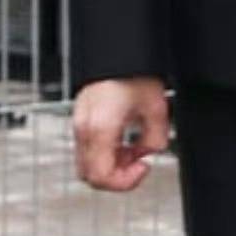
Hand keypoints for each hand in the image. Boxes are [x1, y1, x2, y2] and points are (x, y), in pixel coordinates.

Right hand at [72, 72, 169, 193]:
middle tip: (137, 163)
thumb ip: (156, 139)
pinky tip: (122, 143)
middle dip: (117, 177)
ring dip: (110, 166)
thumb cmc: (132, 73)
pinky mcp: (81, 121)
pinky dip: (104, 154)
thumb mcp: (156, 109)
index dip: (125, 182)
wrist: (117, 53)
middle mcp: (84, 129)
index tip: (143, 168)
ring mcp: (79, 125)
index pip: (102, 177)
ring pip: (86, 166)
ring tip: (131, 152)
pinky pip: (87, 150)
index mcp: (100, 129)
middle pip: (90, 176)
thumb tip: (149, 152)